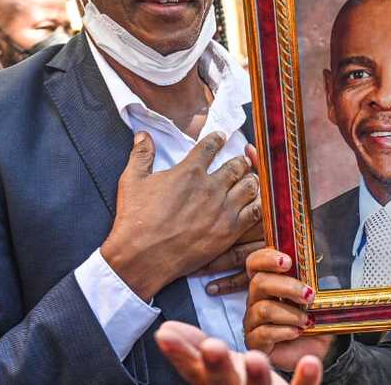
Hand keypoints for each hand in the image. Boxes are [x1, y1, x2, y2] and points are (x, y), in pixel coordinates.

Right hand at [101, 132, 261, 300]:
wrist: (142, 256)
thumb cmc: (135, 220)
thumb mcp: (131, 181)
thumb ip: (141, 155)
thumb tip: (143, 134)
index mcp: (189, 172)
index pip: (211, 146)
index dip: (218, 139)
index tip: (221, 137)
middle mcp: (210, 187)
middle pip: (237, 165)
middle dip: (240, 161)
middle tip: (241, 161)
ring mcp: (222, 209)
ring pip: (250, 186)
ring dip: (250, 181)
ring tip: (249, 181)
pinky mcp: (229, 231)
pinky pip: (255, 212)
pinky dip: (258, 205)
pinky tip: (255, 204)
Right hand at [156, 321, 321, 384]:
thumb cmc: (242, 384)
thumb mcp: (217, 368)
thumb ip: (194, 349)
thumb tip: (164, 330)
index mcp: (216, 384)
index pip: (195, 370)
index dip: (181, 354)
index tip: (165, 334)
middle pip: (224, 383)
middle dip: (217, 366)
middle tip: (212, 347)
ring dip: (256, 376)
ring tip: (255, 357)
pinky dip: (305, 379)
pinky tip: (310, 361)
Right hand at [245, 249, 333, 370]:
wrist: (315, 349)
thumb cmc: (313, 318)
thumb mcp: (321, 296)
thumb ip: (319, 282)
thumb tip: (329, 271)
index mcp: (268, 282)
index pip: (255, 263)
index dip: (267, 258)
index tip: (288, 262)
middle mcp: (256, 299)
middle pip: (259, 283)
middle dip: (287, 287)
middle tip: (309, 295)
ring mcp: (253, 320)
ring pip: (263, 309)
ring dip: (290, 313)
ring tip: (308, 320)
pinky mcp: (255, 341)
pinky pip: (263, 333)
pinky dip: (283, 331)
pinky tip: (297, 332)